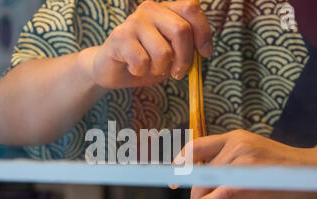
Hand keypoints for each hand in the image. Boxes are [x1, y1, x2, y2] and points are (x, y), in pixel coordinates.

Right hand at [80, 0, 212, 88]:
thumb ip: (186, 48)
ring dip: (160, 69)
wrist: (110, 69)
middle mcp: (150, 9)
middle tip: (177, 73)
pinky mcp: (119, 37)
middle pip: (181, 31)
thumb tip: (204, 52)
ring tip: (150, 68)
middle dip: (185, 59)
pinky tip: (134, 68)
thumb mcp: (171, 54)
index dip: (203, 32)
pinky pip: (143, 62)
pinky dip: (142, 72)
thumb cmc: (144, 60)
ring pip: (163, 52)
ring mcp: (133, 22)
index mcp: (165, 9)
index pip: (191, 9)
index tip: (205, 53)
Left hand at [173, 130, 316, 198]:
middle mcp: (236, 144)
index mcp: (235, 138)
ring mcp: (243, 160)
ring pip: (207, 184)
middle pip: (200, 171)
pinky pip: (219, 194)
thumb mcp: (253, 167)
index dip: (180, 162)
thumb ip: (229, 178)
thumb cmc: (286, 171)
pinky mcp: (250, 179)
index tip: (172, 178)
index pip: (197, 146)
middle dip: (195, 193)